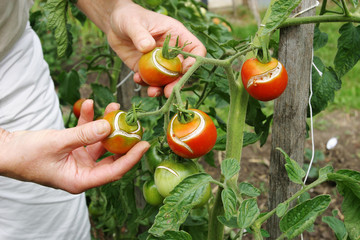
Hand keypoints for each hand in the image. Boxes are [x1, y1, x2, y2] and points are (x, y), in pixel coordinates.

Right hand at [0, 100, 149, 193]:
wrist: (4, 150)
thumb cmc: (25, 155)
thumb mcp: (57, 143)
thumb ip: (84, 135)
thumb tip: (108, 126)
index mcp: (80, 180)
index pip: (113, 172)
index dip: (131, 158)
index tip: (145, 144)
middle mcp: (82, 172)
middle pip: (110, 156)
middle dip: (122, 138)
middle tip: (134, 124)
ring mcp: (78, 160)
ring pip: (99, 142)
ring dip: (105, 124)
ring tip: (113, 106)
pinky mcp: (73, 149)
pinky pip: (85, 134)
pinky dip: (87, 121)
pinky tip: (88, 104)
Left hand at [106, 1, 205, 97]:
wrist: (115, 26)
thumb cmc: (128, 17)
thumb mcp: (132, 22)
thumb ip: (140, 34)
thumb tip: (147, 47)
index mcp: (176, 36)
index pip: (196, 49)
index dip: (194, 61)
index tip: (183, 69)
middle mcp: (172, 51)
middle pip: (183, 71)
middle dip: (177, 83)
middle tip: (169, 92)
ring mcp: (160, 62)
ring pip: (168, 80)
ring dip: (162, 89)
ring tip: (152, 92)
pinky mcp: (148, 70)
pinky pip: (151, 81)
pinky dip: (145, 84)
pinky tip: (137, 79)